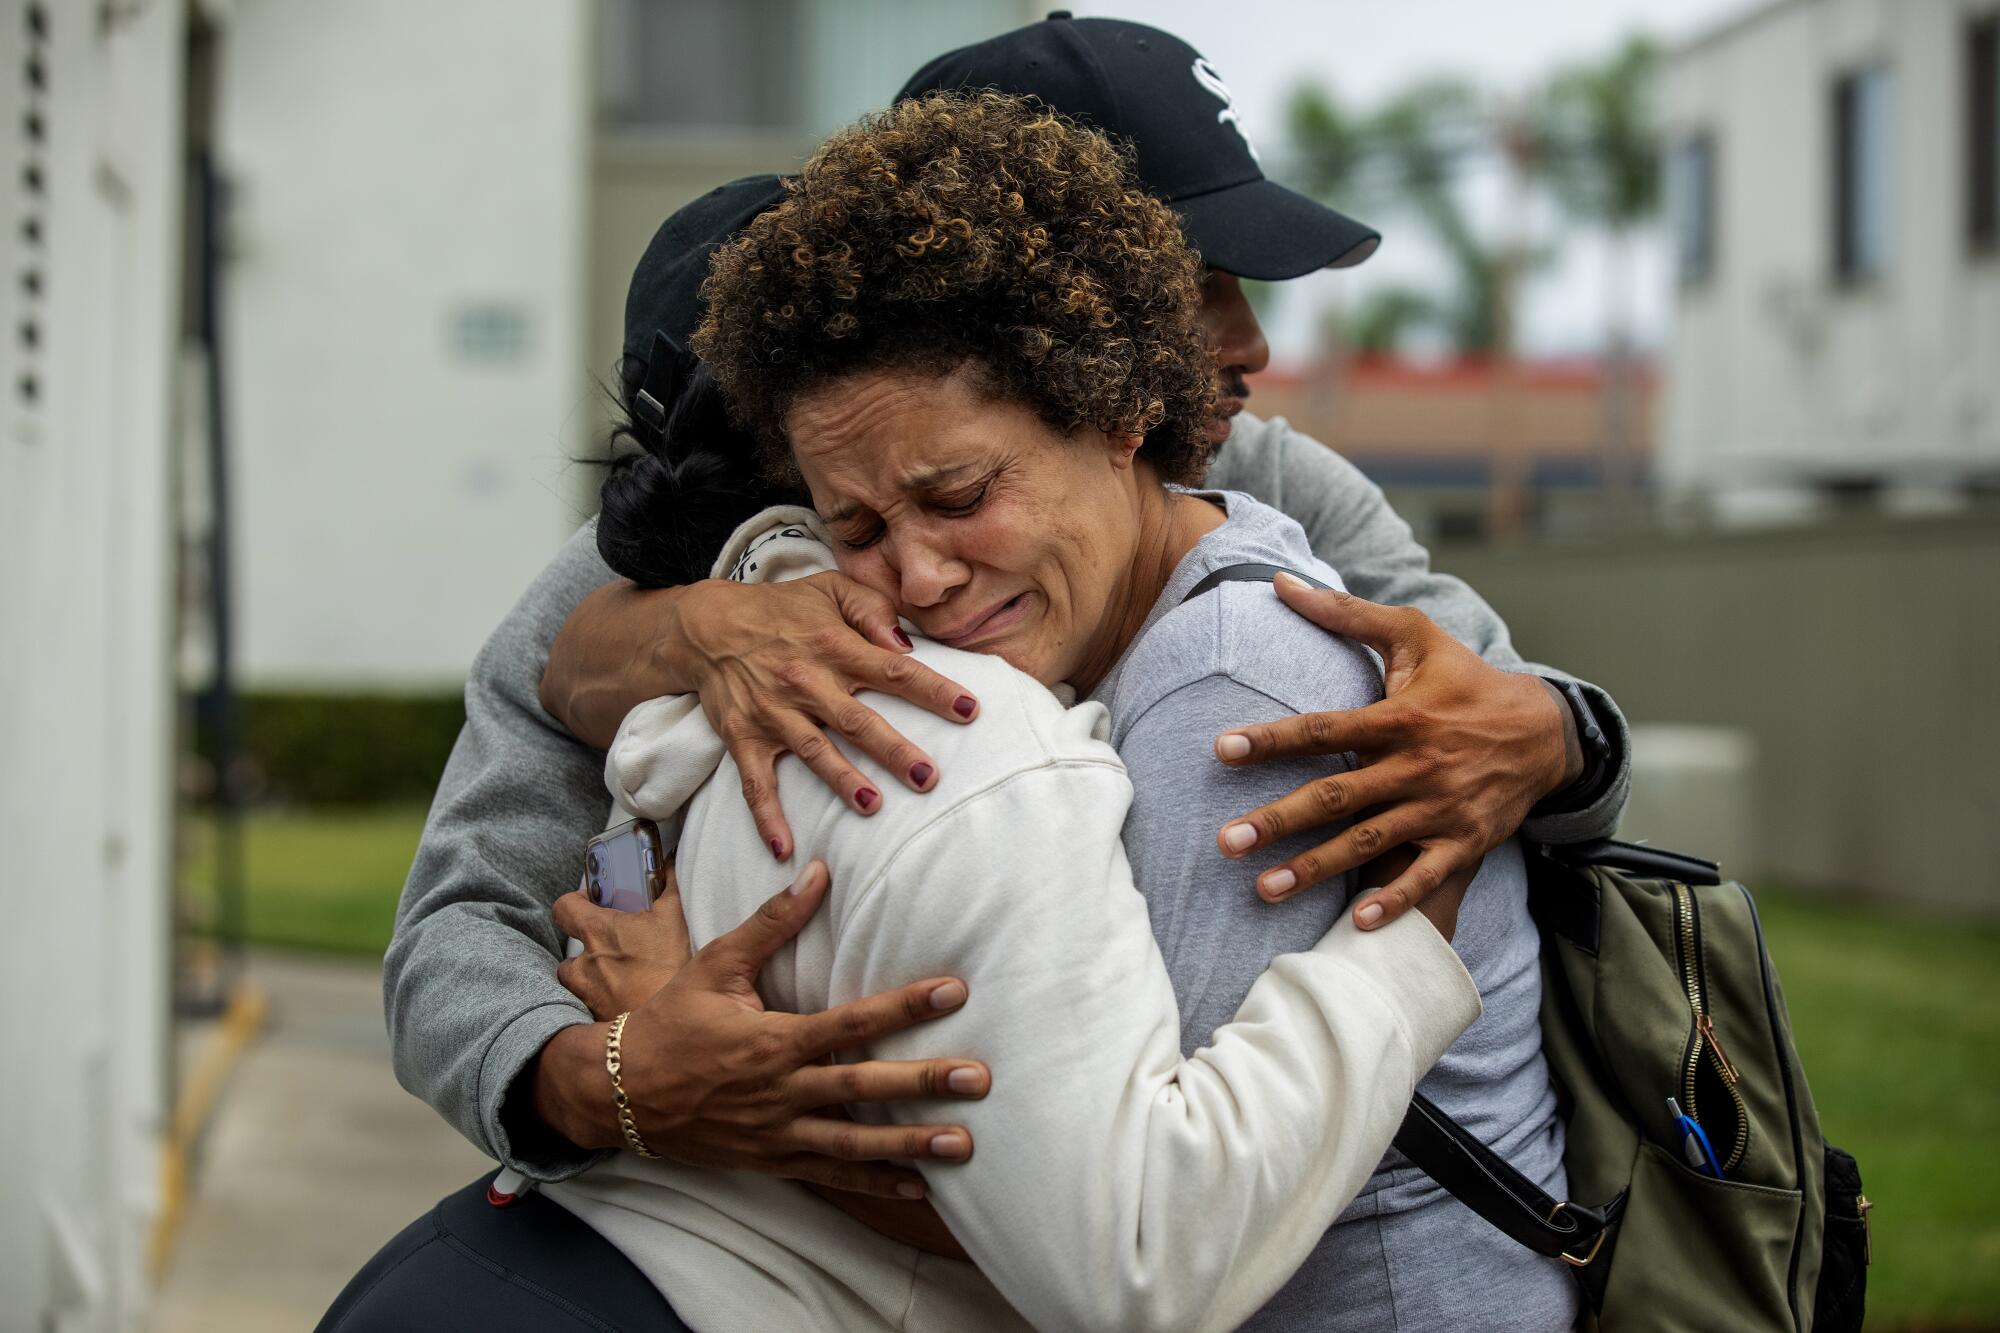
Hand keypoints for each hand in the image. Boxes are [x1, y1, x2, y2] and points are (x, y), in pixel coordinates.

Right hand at [530, 862, 990, 1198]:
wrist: (617, 1094)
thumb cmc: (669, 1022)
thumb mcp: (715, 966)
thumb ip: (771, 923)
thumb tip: (817, 871)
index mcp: (772, 1039)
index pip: (851, 1021)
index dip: (904, 1007)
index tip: (953, 992)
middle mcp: (780, 1091)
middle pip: (862, 1087)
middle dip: (923, 1083)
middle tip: (979, 1079)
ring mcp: (777, 1132)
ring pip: (853, 1143)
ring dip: (910, 1144)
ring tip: (964, 1145)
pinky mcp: (771, 1161)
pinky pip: (830, 1175)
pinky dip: (873, 1182)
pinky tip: (916, 1187)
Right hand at [545, 573, 980, 857]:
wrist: (708, 626)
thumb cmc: (782, 608)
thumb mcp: (830, 587)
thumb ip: (872, 609)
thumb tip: (905, 644)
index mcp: (835, 645)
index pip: (893, 671)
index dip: (933, 690)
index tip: (970, 710)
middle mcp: (806, 681)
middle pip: (857, 720)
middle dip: (894, 749)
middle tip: (929, 777)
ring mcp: (773, 713)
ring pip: (813, 751)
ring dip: (841, 779)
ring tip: (872, 804)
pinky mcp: (744, 737)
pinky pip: (755, 782)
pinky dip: (766, 816)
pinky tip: (784, 847)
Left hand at [554, 862, 692, 1019]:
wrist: (671, 1028)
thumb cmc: (672, 969)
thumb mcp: (676, 917)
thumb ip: (669, 883)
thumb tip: (670, 859)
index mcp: (598, 931)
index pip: (563, 906)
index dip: (575, 902)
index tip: (591, 902)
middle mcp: (584, 963)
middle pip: (568, 950)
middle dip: (584, 947)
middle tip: (611, 946)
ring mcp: (586, 994)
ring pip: (576, 982)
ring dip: (590, 978)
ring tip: (619, 979)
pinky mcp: (593, 1019)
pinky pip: (588, 1006)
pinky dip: (601, 1003)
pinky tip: (625, 1002)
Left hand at [1213, 574, 1579, 930]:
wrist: (1544, 730)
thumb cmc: (1465, 678)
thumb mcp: (1413, 634)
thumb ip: (1344, 612)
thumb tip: (1280, 583)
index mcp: (1399, 717)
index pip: (1324, 729)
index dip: (1272, 739)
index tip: (1222, 749)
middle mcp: (1416, 766)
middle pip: (1336, 796)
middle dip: (1278, 820)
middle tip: (1226, 841)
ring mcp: (1440, 809)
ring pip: (1369, 843)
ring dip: (1316, 869)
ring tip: (1264, 889)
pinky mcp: (1464, 843)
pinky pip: (1426, 877)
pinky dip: (1397, 901)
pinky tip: (1358, 923)